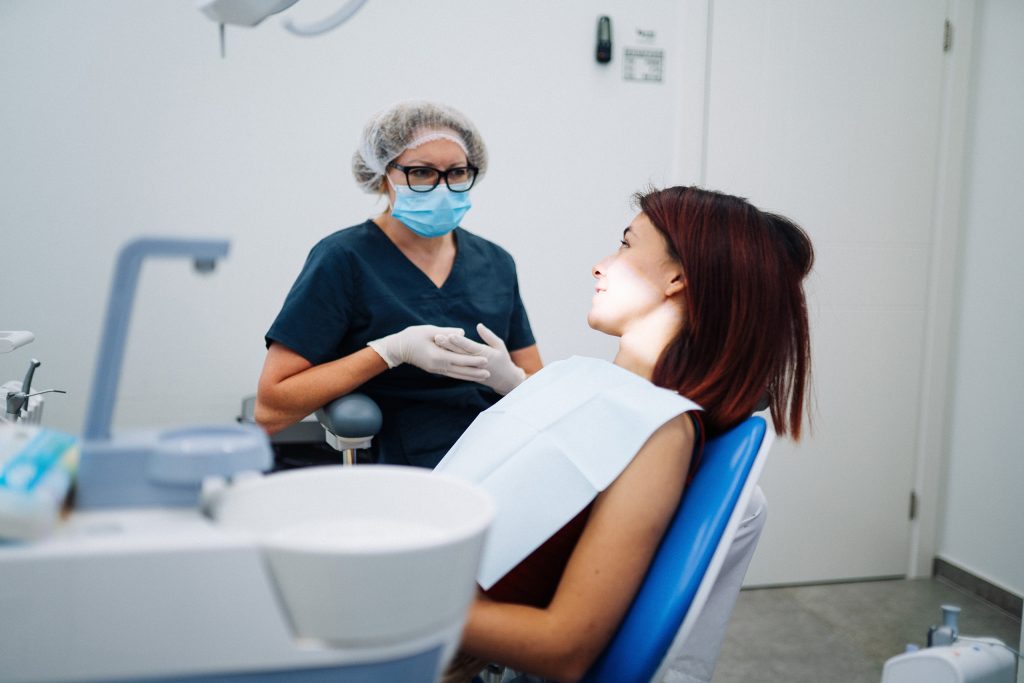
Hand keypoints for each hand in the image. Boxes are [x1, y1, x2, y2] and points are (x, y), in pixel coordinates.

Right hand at [367, 325, 489, 380]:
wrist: (398, 348)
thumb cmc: (413, 336)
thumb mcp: (429, 330)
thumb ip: (447, 332)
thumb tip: (462, 333)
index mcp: (437, 356)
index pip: (459, 359)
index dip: (473, 360)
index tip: (485, 360)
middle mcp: (438, 366)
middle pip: (460, 370)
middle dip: (475, 372)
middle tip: (490, 373)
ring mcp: (436, 369)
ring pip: (457, 374)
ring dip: (470, 376)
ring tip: (483, 377)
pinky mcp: (435, 369)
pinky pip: (451, 374)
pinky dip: (462, 375)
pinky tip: (470, 376)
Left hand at [434, 323, 526, 394]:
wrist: (503, 380)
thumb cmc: (502, 359)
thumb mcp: (500, 346)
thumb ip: (489, 336)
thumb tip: (479, 325)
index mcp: (484, 355)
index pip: (470, 347)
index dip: (460, 341)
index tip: (451, 334)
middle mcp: (476, 362)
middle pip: (459, 353)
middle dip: (448, 345)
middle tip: (437, 337)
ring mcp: (470, 369)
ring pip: (455, 359)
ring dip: (445, 351)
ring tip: (434, 343)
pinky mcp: (466, 372)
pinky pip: (455, 365)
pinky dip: (447, 359)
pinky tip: (438, 352)